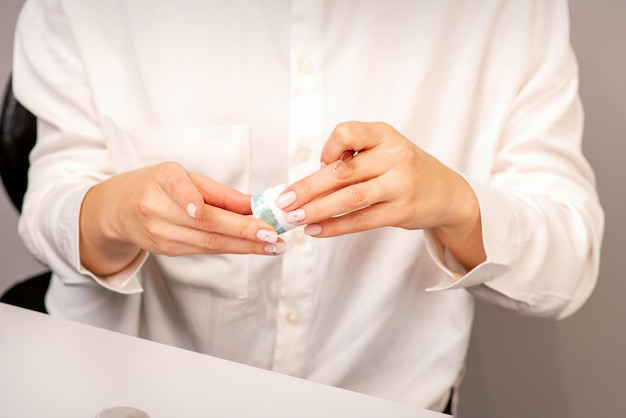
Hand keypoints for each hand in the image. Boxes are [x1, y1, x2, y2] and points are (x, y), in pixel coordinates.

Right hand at [80, 161, 284, 276]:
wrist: (118, 210)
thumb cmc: (156, 185)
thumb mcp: (183, 175)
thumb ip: (218, 191)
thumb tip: (253, 203)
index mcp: (161, 180)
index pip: (178, 190)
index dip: (190, 200)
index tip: (201, 209)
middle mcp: (156, 208)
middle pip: (204, 224)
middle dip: (243, 232)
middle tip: (272, 235)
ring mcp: (160, 234)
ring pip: (208, 243)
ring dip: (245, 246)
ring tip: (273, 246)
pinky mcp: (166, 250)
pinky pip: (205, 249)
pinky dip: (233, 248)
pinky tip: (254, 247)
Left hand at [276, 122, 485, 268]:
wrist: (446, 193)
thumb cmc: (405, 169)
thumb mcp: (385, 149)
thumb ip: (354, 157)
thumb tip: (309, 181)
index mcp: (385, 135)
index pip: (349, 132)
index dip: (329, 147)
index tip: (321, 162)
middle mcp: (395, 157)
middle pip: (342, 173)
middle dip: (307, 188)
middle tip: (283, 202)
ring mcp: (400, 185)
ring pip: (349, 199)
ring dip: (317, 210)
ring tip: (294, 218)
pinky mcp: (401, 212)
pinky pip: (361, 221)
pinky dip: (335, 226)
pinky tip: (316, 230)